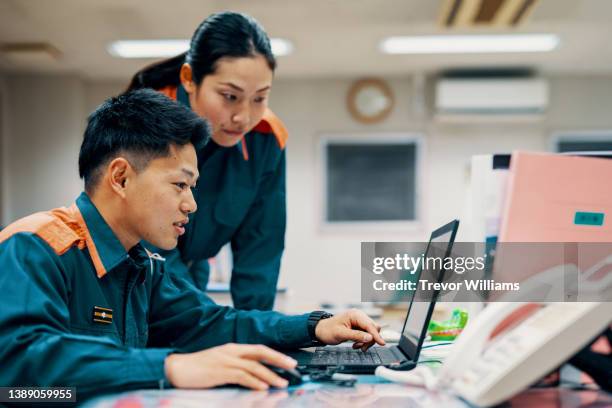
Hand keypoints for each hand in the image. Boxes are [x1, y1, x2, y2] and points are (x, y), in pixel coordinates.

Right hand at [164, 343, 297, 389]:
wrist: (176, 368)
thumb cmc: (197, 368)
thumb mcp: (220, 363)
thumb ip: (236, 366)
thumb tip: (254, 376)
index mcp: (232, 348)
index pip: (259, 349)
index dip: (275, 354)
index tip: (289, 361)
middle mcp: (231, 351)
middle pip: (260, 353)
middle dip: (278, 360)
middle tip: (293, 367)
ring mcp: (225, 360)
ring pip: (254, 366)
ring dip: (270, 375)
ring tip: (281, 383)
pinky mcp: (219, 371)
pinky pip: (241, 376)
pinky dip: (254, 381)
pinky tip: (262, 387)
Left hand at [314, 309, 384, 350]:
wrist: (321, 330)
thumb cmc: (328, 330)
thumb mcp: (341, 334)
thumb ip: (356, 335)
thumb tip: (370, 338)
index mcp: (355, 315)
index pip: (370, 325)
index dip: (376, 335)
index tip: (382, 343)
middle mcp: (359, 316)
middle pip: (373, 328)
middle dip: (369, 340)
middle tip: (361, 348)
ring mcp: (359, 321)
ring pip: (371, 332)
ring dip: (366, 342)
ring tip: (356, 347)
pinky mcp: (359, 326)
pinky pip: (367, 334)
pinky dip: (363, 341)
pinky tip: (356, 344)